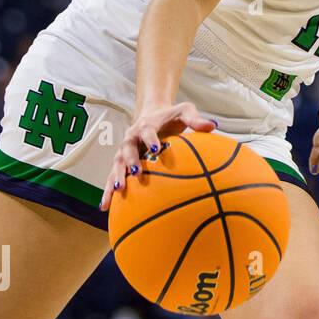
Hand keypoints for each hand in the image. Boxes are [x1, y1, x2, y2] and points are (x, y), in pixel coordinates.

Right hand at [100, 101, 217, 211]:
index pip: (146, 130)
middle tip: (135, 172)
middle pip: (127, 148)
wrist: (152, 115)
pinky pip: (113, 177)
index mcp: (146, 125)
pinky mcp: (121, 163)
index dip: (150, 138)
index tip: (156, 148)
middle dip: (130, 159)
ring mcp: (124, 151)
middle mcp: (131, 138)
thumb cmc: (172, 117)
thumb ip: (195, 119)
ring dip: (116, 177)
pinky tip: (105, 207)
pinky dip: (109, 191)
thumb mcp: (185, 111)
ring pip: (117, 164)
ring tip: (118, 191)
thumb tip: (212, 126)